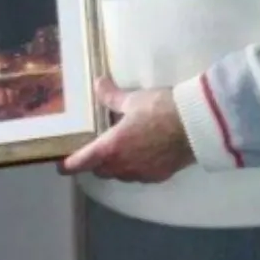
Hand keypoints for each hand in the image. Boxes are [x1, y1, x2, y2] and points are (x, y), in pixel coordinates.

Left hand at [61, 77, 193, 182]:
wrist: (197, 125)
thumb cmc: (160, 110)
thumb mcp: (133, 99)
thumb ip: (112, 96)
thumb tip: (98, 83)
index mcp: (110, 148)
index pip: (81, 162)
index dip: (68, 165)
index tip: (61, 166)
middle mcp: (123, 166)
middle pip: (101, 171)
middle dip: (96, 163)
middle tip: (97, 150)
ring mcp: (142, 174)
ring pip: (121, 175)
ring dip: (117, 167)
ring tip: (122, 151)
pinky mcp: (160, 176)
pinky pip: (140, 176)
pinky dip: (137, 168)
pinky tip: (145, 155)